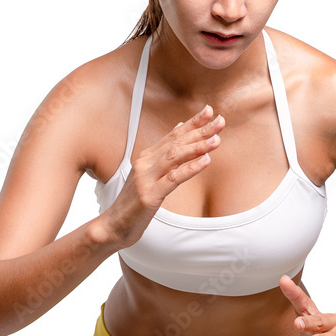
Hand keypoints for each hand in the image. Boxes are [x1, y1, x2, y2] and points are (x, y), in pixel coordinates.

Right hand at [103, 104, 224, 247]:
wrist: (115, 224)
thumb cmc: (135, 201)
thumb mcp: (149, 174)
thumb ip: (164, 152)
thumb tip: (180, 128)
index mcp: (147, 157)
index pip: (173, 135)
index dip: (192, 122)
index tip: (209, 111)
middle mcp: (145, 163)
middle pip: (176, 142)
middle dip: (200, 131)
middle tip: (220, 122)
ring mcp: (146, 178)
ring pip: (175, 156)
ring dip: (197, 147)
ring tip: (216, 140)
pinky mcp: (149, 195)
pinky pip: (173, 179)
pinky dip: (190, 168)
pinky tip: (205, 161)